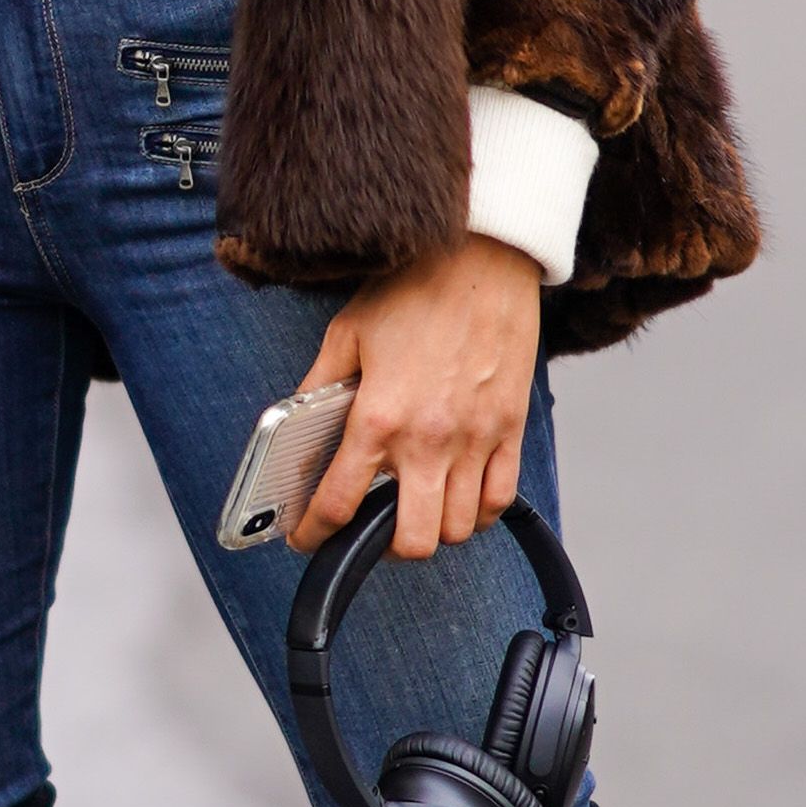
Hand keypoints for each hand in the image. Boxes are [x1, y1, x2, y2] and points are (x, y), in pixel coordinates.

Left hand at [290, 234, 542, 562]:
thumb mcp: (347, 333)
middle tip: (370, 533)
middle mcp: (429, 440)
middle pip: (410, 540)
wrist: (482, 257)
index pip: (339, 503)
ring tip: (414, 511)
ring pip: (456, 529)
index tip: (306, 539)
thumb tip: (295, 428)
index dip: (314, 533)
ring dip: (431, 530)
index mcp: (378, 417)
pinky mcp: (510, 429)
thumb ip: (319, 387)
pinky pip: (499, 501)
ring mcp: (476, 439)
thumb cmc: (414, 289)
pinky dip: (477, 514)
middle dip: (382, 549)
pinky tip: (459, 500)